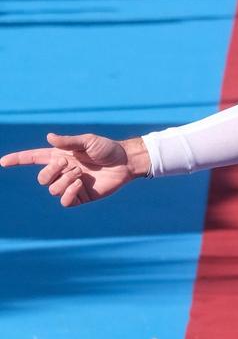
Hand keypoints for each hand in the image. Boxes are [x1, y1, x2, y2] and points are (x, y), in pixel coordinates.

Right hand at [1, 132, 141, 207]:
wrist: (125, 162)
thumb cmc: (107, 149)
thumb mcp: (87, 141)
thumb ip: (68, 141)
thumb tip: (49, 138)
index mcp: (60, 156)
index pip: (33, 158)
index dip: (17, 160)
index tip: (2, 162)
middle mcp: (62, 171)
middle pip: (41, 178)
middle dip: (51, 171)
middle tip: (70, 164)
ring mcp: (70, 185)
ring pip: (51, 189)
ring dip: (64, 180)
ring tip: (81, 174)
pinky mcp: (80, 197)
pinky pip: (64, 201)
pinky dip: (69, 192)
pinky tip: (81, 184)